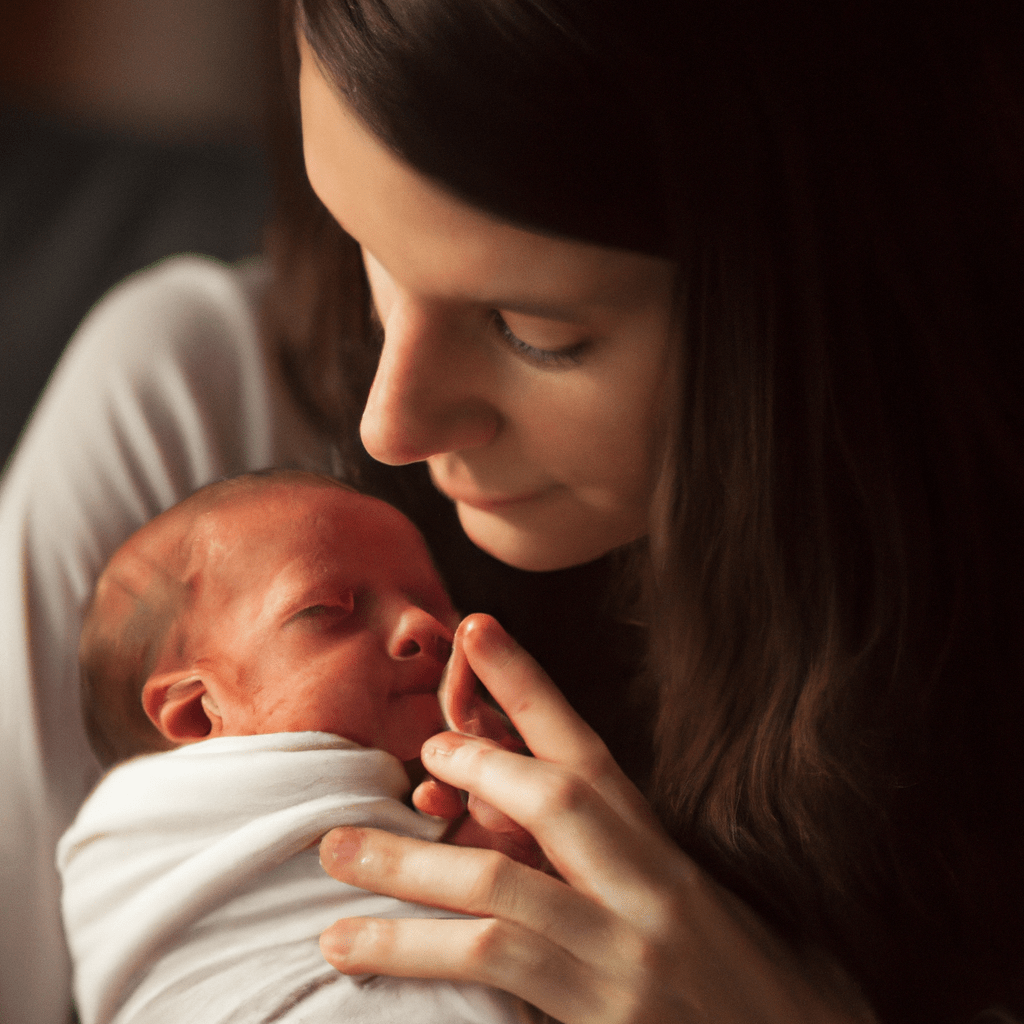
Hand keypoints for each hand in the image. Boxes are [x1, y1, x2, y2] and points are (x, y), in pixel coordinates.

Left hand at [319, 614, 875, 1023]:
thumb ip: (616, 862)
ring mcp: (623, 964)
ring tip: (336, 858)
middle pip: (558, 799)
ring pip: (501, 896)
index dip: (530, 685)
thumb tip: (515, 813)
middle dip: (479, 765)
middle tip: (415, 755)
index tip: (478, 629)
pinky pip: (499, 979)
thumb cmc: (749, 988)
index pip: (590, 752)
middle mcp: (650, 898)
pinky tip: (355, 956)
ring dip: (406, 875)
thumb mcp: (691, 910)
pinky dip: (419, 961)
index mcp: (668, 860)